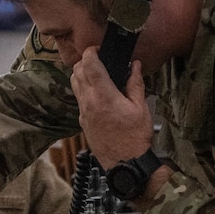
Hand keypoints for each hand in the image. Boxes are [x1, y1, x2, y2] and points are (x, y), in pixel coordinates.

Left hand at [71, 47, 154, 168]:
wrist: (125, 164)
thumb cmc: (135, 138)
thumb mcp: (141, 108)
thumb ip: (135, 84)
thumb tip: (135, 65)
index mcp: (103, 96)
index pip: (88, 64)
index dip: (91, 51)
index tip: (100, 49)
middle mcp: (88, 102)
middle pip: (76, 71)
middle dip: (85, 60)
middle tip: (100, 59)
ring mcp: (83, 112)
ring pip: (74, 84)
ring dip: (82, 74)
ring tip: (99, 73)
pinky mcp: (82, 121)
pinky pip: (78, 98)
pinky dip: (84, 88)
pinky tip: (99, 91)